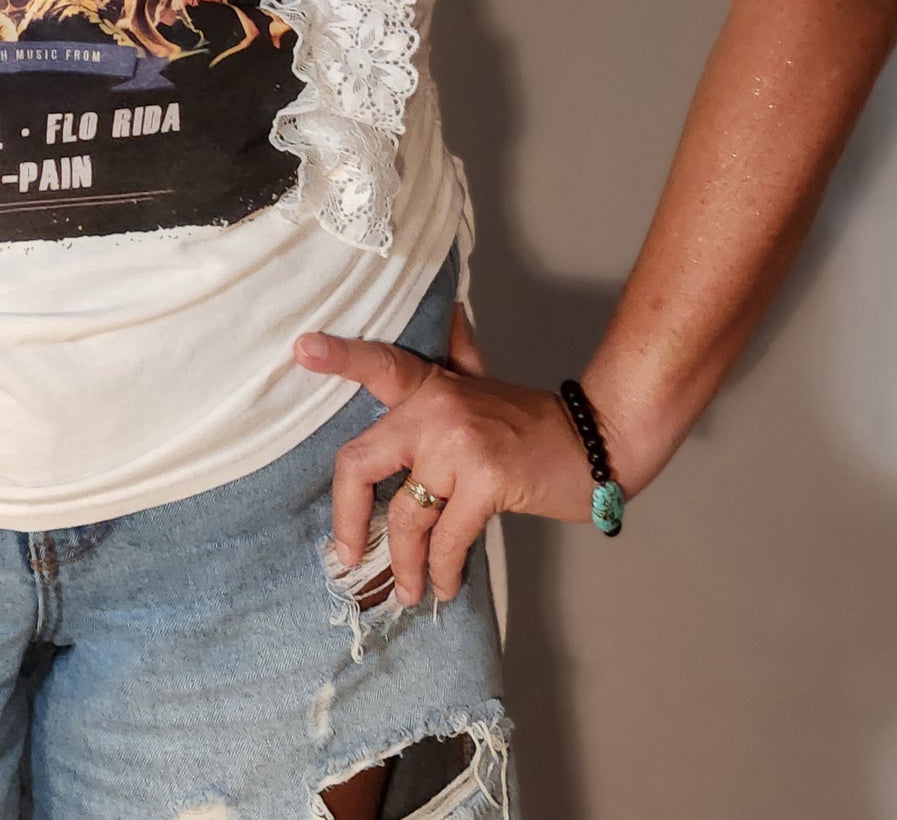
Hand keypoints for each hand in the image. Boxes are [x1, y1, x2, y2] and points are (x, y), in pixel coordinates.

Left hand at [294, 307, 596, 605]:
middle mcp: (434, 408)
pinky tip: (445, 587)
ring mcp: (457, 444)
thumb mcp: (483, 383)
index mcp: (428, 386)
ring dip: (404, 564)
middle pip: (361, 462)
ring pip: (406, 515)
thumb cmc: (530, 421)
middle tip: (345, 555)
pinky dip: (443, 570)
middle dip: (346, 517)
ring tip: (408, 590)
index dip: (338, 357)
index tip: (301, 349)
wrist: (595, 440)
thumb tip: (449, 307)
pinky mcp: (485, 480)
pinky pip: (447, 538)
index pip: (376, 365)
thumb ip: (456, 353)